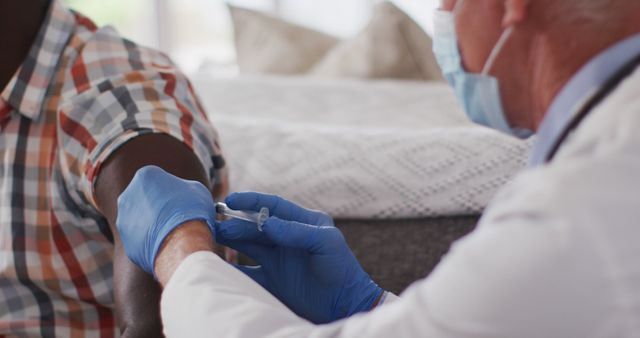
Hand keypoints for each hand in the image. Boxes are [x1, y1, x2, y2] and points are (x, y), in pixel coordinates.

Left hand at [116, 165, 215, 276]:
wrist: (182, 241)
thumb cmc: (191, 210)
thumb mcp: (197, 189)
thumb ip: (183, 187)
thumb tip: (181, 194)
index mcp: (145, 176)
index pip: (158, 180)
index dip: (172, 191)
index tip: (182, 200)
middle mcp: (127, 196)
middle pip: (145, 199)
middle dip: (158, 206)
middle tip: (176, 215)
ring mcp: (123, 220)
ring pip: (140, 220)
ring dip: (153, 224)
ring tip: (172, 232)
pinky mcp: (126, 242)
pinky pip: (140, 240)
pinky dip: (151, 242)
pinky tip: (166, 244)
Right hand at [216, 192, 382, 323]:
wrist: (344, 304)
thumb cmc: (341, 269)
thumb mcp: (326, 243)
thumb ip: (297, 231)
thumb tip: (268, 222)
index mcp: (302, 222)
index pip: (273, 206)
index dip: (251, 201)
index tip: (231, 200)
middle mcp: (287, 238)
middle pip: (256, 226)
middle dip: (236, 223)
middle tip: (217, 225)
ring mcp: (278, 259)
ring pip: (248, 246)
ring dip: (231, 241)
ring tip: (213, 237)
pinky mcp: (272, 280)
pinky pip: (247, 272)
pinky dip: (232, 269)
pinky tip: (219, 265)